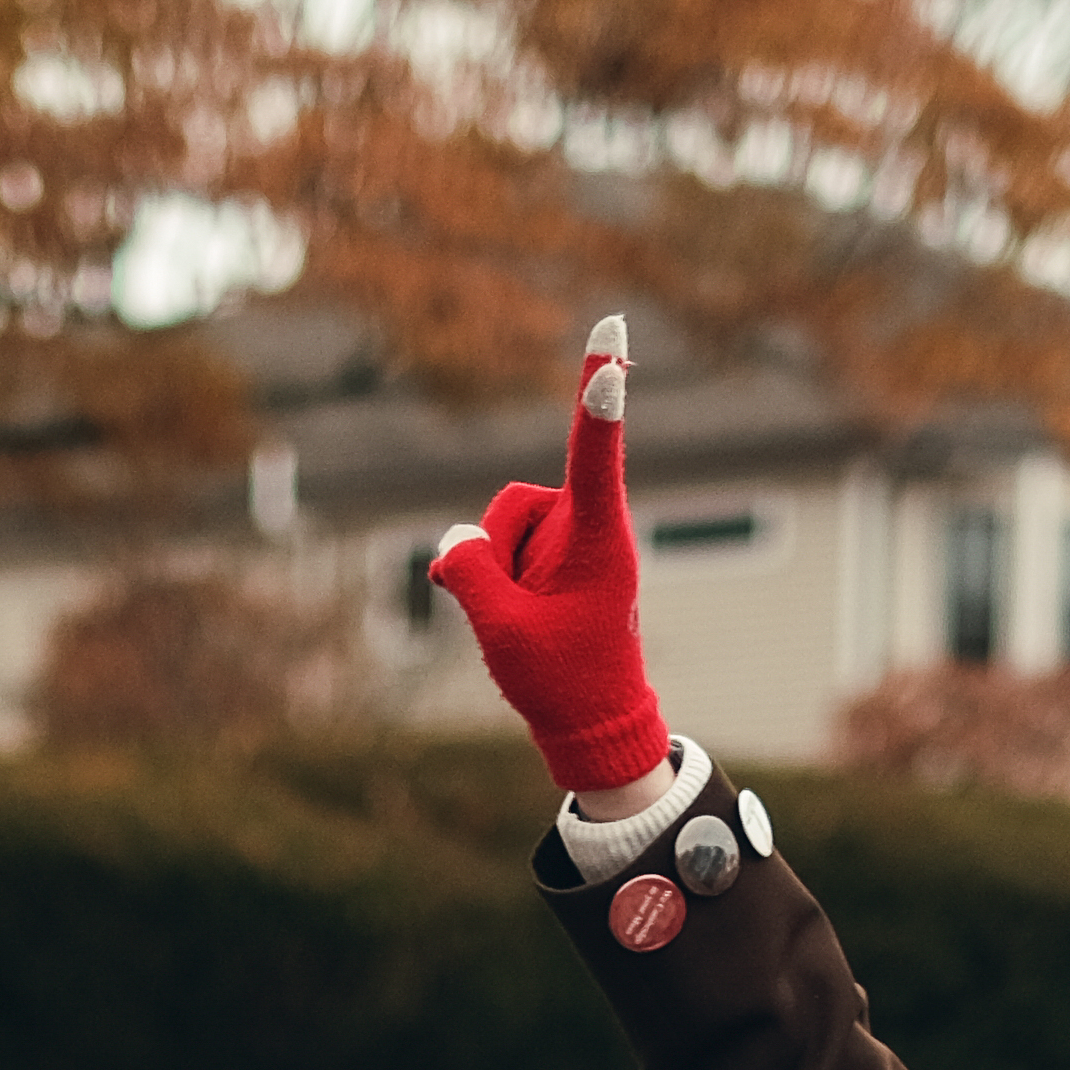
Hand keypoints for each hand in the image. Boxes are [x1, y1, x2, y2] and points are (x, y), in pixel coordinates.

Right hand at [423, 318, 667, 794]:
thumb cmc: (563, 680)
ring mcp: (571, 538)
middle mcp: (589, 526)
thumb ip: (471, 572)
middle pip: (513, 505)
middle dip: (496, 553)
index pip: (595, 456)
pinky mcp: (555, 553)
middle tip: (519, 616)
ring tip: (526, 623)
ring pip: (502, 527)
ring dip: (498, 571)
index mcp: (599, 539)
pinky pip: (501, 546)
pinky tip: (507, 615)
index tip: (613, 347)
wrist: (593, 723)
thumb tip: (457, 538)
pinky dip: (494, 576)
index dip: (598, 397)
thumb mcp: (504, 631)